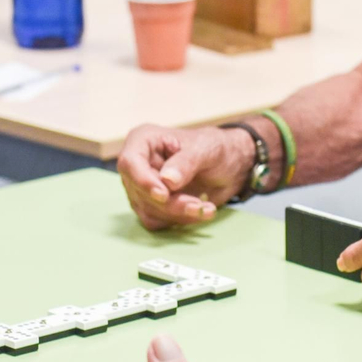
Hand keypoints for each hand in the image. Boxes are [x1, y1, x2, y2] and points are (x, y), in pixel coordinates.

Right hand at [116, 124, 253, 230]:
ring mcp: (142, 186)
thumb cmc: (216, 148)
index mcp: (144, 140)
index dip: (143, 181)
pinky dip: (179, 220)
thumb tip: (167, 180)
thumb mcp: (206, 149)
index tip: (164, 195)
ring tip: (206, 208)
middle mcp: (138, 164)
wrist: (231, 166)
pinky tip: (201, 211)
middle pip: (139, 191)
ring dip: (177, 214)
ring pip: (147, 209)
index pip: (130, 163)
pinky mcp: (151, 205)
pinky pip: (156, 220)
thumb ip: (186, 162)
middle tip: (198, 205)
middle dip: (169, 203)